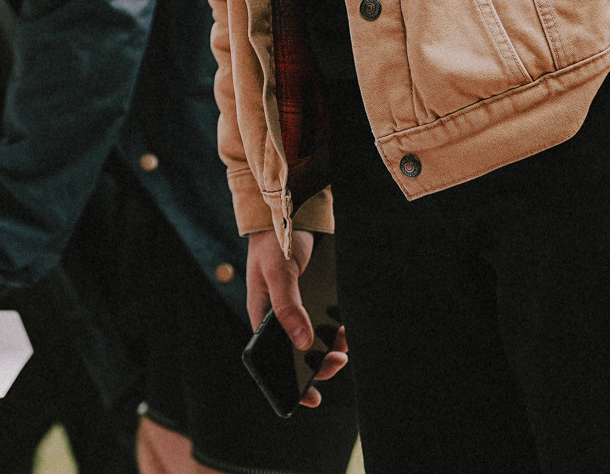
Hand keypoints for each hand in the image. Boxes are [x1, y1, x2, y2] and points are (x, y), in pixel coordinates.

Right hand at [243, 229, 348, 407]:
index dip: (291, 382)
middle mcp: (280, 317)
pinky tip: (348, 328)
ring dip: (332, 347)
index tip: (312, 398)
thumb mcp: (277, 273)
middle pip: (300, 353)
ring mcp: (298, 308)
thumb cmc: (274, 242)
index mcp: (261, 316)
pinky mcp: (314, 298)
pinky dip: (339, 329)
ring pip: (316, 340)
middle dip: (320, 364)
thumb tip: (302, 343)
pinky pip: (328, 322)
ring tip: (345, 344)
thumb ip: (287, 306)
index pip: (273, 359)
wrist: (289, 211)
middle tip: (338, 360)